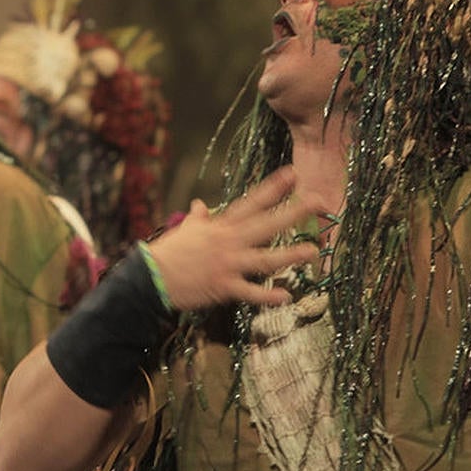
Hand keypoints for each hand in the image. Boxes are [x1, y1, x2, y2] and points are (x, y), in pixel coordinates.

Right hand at [149, 166, 319, 311]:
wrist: (151, 276)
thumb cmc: (169, 252)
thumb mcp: (185, 229)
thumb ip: (197, 217)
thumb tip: (199, 204)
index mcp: (220, 226)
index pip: (251, 203)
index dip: (273, 188)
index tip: (293, 175)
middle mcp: (228, 242)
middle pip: (266, 225)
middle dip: (293, 212)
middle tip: (318, 202)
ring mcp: (228, 264)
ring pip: (264, 258)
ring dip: (289, 255)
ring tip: (313, 251)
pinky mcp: (223, 287)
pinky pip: (250, 292)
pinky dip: (268, 296)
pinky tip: (286, 296)